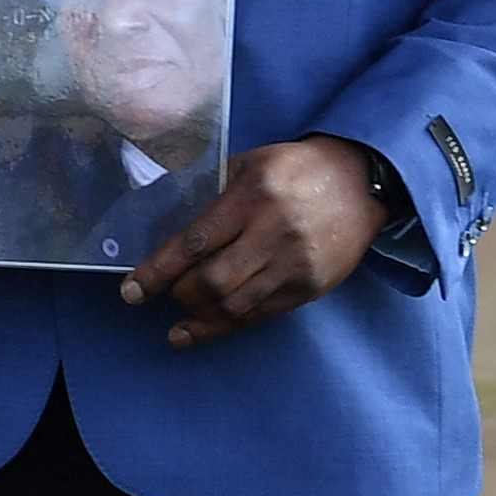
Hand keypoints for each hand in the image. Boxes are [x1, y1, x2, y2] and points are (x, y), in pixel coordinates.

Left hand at [126, 137, 388, 344]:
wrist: (363, 181)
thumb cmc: (296, 169)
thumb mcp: (250, 164)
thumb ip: (212, 194)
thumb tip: (168, 226)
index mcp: (252, 198)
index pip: (195, 243)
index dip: (158, 272)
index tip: (132, 291)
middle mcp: (274, 233)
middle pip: (213, 282)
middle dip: (180, 295)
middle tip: (162, 294)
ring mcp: (296, 264)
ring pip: (236, 306)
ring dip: (200, 319)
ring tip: (178, 325)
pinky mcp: (311, 286)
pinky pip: (262, 314)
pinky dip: (228, 326)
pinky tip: (204, 330)